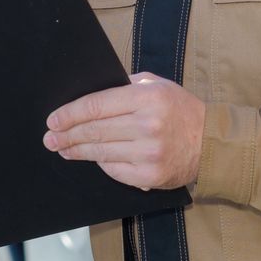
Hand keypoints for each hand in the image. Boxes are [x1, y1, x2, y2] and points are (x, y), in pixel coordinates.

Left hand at [44, 72, 205, 190]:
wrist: (211, 142)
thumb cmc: (180, 110)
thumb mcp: (157, 85)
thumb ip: (125, 85)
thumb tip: (89, 95)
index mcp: (147, 98)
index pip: (97, 106)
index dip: (70, 114)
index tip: (54, 119)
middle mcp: (147, 125)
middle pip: (94, 131)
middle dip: (67, 134)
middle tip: (50, 137)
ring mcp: (149, 153)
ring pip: (100, 152)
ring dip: (77, 151)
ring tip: (62, 148)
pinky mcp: (150, 175)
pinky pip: (114, 170)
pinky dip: (100, 164)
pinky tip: (90, 159)